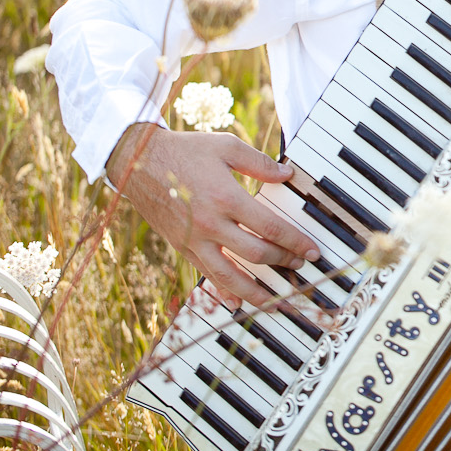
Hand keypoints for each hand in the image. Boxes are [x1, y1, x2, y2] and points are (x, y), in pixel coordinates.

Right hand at [107, 123, 320, 308]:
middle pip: (255, 253)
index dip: (295, 241)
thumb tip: (287, 174)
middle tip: (301, 265)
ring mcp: (194, 239)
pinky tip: (236, 303)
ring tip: (276, 300)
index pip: (270, 227)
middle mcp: (210, 224)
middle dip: (283, 261)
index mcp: (226, 197)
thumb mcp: (226, 147)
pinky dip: (223, 291)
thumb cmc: (185, 151)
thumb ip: (259, 163)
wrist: (137, 163)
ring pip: (229, 275)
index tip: (312, 250)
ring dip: (256, 290)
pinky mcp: (181, 247)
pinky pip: (205, 275)